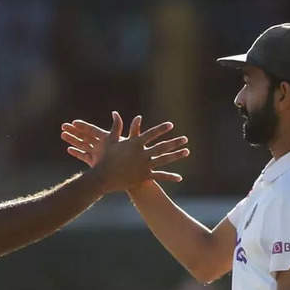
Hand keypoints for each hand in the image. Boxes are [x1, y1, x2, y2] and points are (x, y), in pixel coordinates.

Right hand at [61, 111, 189, 192]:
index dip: (161, 129)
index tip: (171, 125)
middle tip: (185, 138)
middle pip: (162, 146)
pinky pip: (160, 176)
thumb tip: (115, 112)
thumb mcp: (110, 140)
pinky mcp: (144, 177)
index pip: (151, 134)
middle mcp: (142, 154)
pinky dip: (170, 177)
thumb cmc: (105, 158)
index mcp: (134, 143)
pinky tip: (180, 177)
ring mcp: (144, 166)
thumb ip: (116, 126)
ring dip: (177, 155)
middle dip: (175, 142)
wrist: (103, 177)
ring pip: (164, 160)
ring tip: (187, 151)